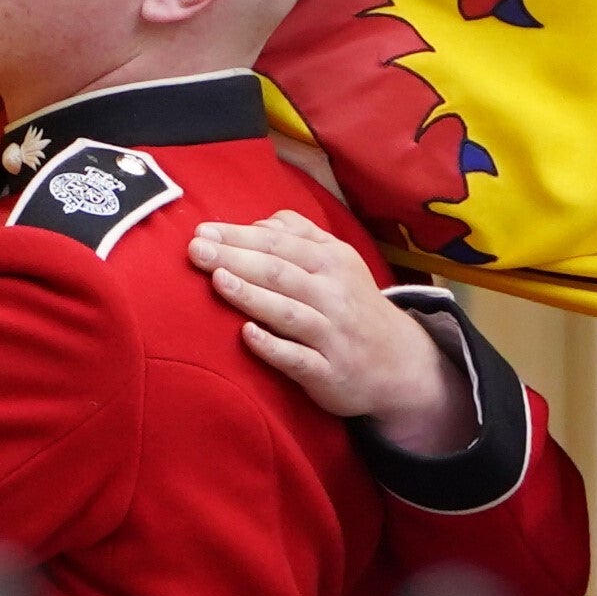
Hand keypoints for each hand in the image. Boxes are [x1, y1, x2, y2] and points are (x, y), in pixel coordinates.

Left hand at [190, 213, 469, 457]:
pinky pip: (298, 359)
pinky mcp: (328, 373)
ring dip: (252, 296)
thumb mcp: (339, 261)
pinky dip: (273, 346)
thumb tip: (257, 223)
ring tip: (217, 281)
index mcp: (332, 262)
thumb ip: (300, 235)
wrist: (400, 364)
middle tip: (196, 250)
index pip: (279, 244)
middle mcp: (333, 295)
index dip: (239, 236)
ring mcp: (331, 336)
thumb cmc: (353, 306)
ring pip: (288, 312)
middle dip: (235, 258)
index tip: (202, 231)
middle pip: (279, 272)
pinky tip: (247, 335)